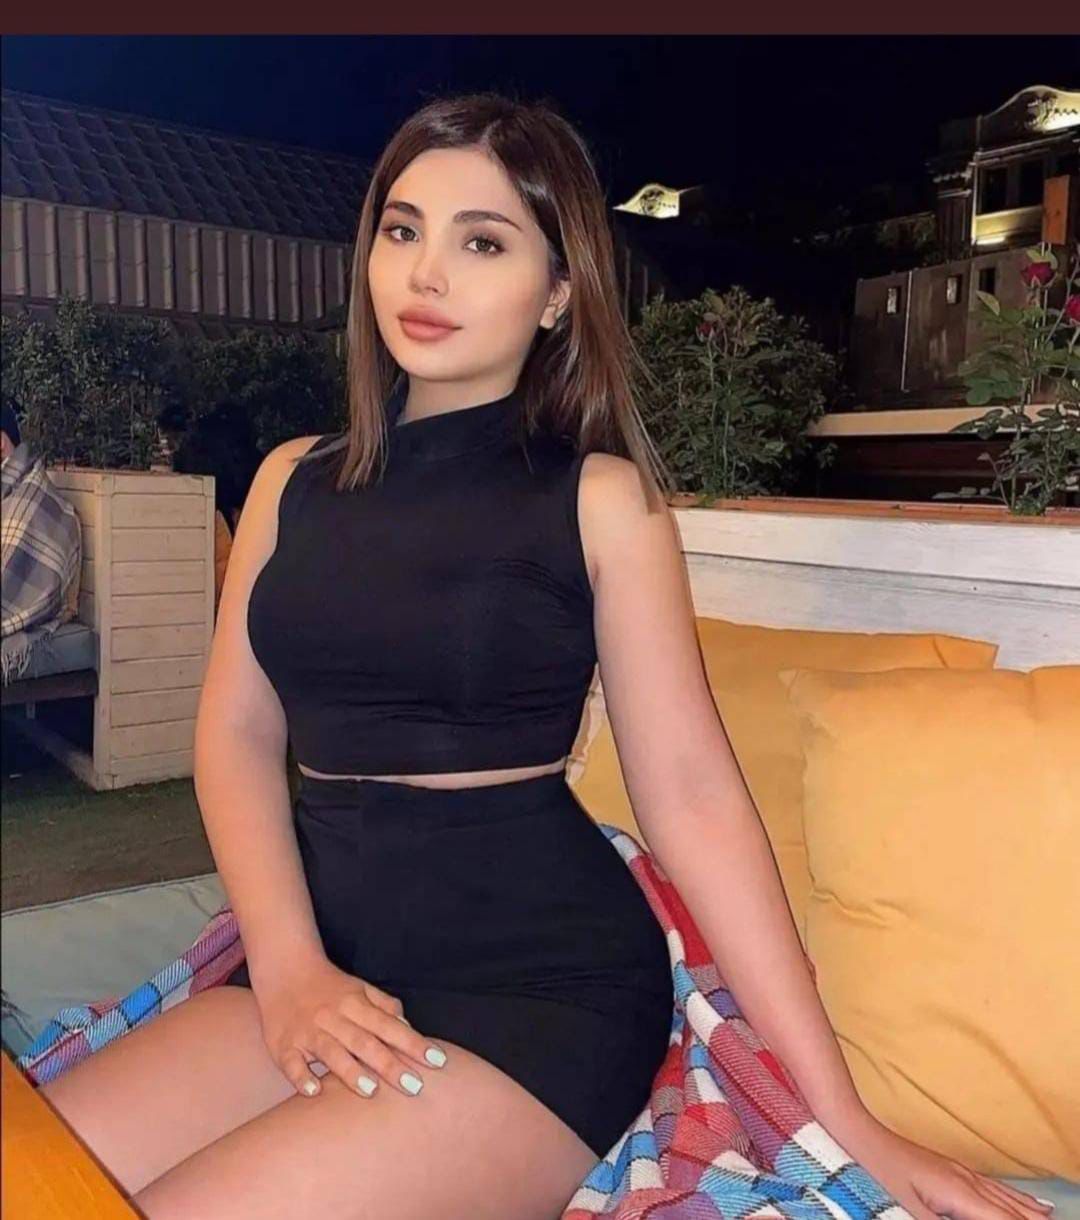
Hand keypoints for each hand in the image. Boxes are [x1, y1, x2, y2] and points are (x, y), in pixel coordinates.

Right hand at [251, 955, 448, 1099]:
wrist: (285, 968)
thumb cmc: (330, 986)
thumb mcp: (361, 989)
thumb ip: (385, 1007)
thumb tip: (409, 1028)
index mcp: (355, 1004)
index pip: (390, 1026)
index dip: (414, 1044)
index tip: (438, 1062)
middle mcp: (334, 1017)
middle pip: (364, 1042)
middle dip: (390, 1065)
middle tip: (415, 1087)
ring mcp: (307, 1032)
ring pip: (331, 1052)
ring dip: (350, 1071)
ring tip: (371, 1091)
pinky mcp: (283, 1045)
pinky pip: (291, 1063)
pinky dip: (301, 1077)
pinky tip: (313, 1092)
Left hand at [828, 1110, 1055, 1219]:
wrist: (859, 1133)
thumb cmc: (879, 1175)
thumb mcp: (910, 1211)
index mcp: (958, 1193)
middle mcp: (965, 1180)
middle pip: (1009, 1210)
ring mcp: (960, 1171)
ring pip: (1003, 1197)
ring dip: (1028, 1212)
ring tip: (1048, 1219)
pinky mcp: (951, 1167)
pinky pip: (992, 1186)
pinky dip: (1013, 1197)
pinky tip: (1024, 1201)